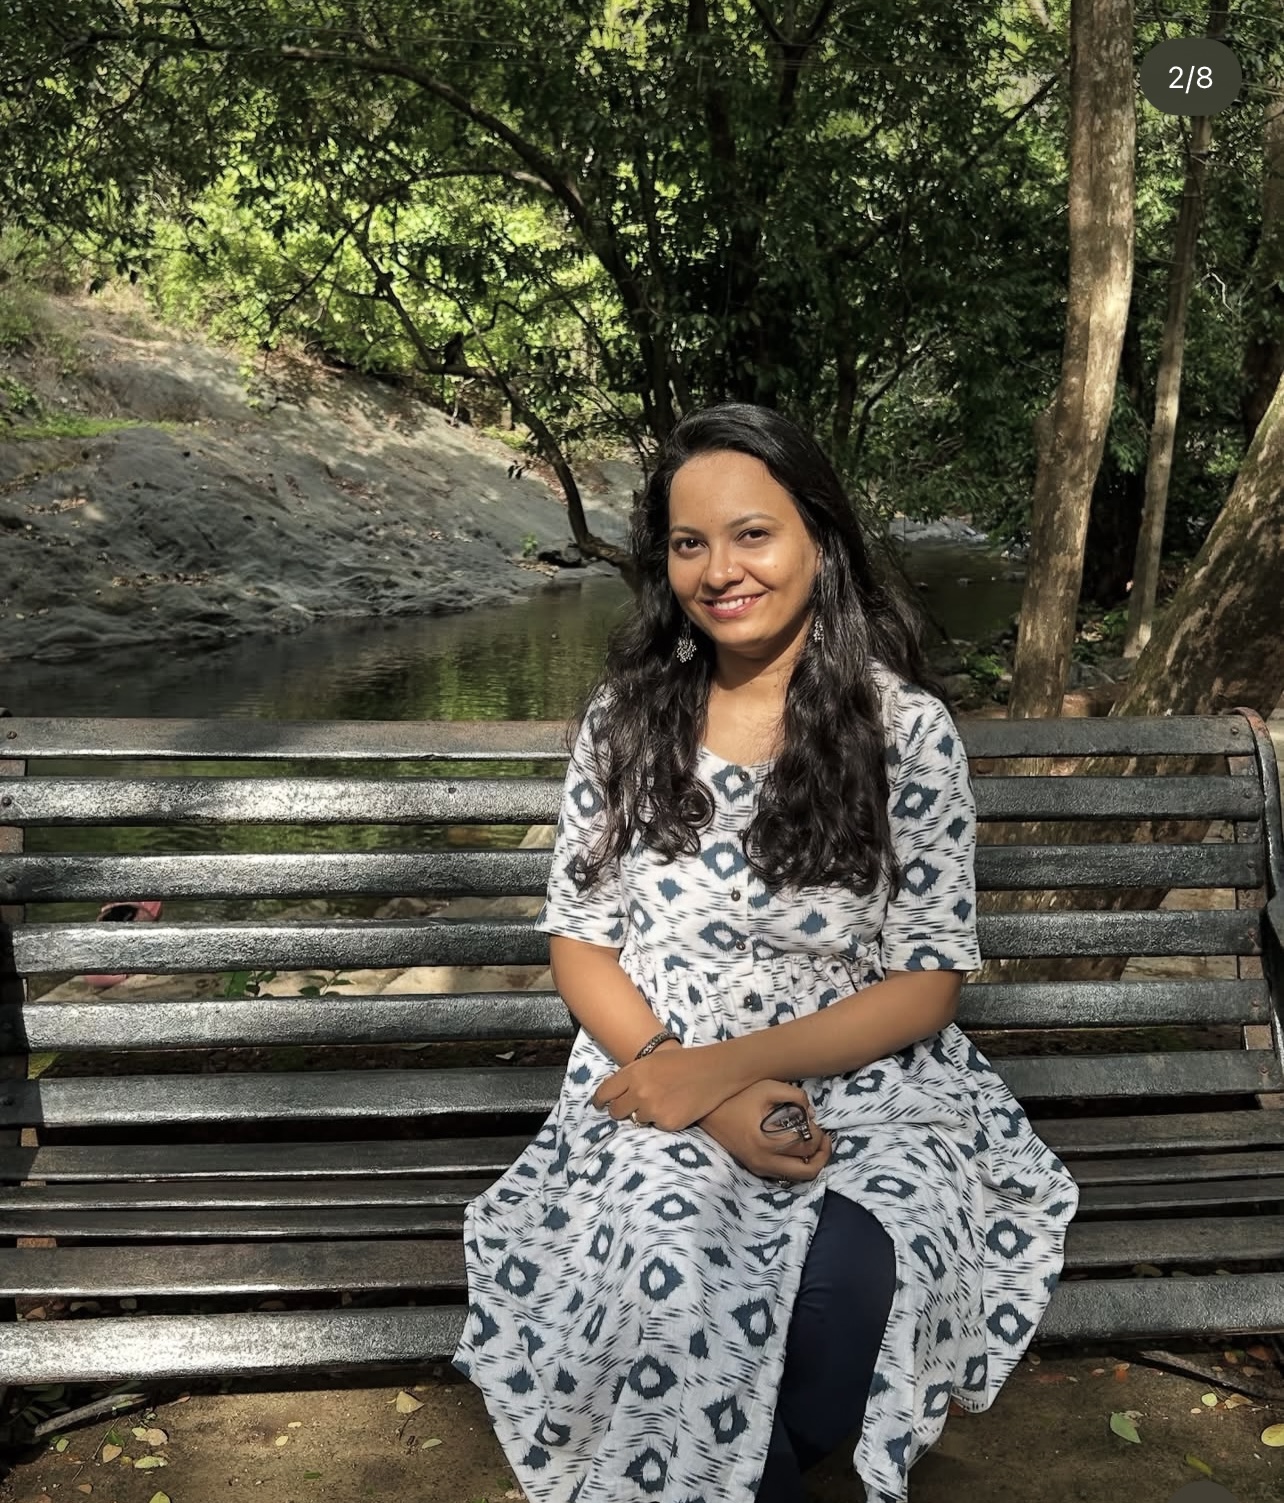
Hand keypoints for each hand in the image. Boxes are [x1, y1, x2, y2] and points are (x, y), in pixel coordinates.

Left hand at [592, 1044, 737, 1131]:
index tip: (600, 1105)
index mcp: (633, 1073)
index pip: (604, 1093)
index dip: (600, 1101)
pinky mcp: (667, 1123)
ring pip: (635, 1119)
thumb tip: (614, 1091)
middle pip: (616, 1111)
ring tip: (662, 1101)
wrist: (714, 1071)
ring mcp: (653, 1109)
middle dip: (620, 1110)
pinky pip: (656, 1126)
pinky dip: (662, 1120)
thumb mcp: (652, 1060)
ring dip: (643, 1114)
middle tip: (629, 1107)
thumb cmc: (683, 1062)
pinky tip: (675, 1107)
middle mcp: (639, 1092)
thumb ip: (632, 1075)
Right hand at [696, 1080, 832, 1182]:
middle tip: (822, 1135)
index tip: (814, 1120)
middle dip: (822, 1152)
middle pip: (808, 1171)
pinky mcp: (755, 1169)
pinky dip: (797, 1164)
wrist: (707, 1111)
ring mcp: (759, 1168)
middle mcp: (764, 1162)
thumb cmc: (737, 1096)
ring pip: (798, 1178)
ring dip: (812, 1162)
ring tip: (813, 1142)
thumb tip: (812, 1113)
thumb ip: (796, 1096)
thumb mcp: (768, 1087)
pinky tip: (796, 1147)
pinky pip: (785, 1175)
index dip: (818, 1133)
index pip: (807, 1146)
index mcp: (768, 1142)